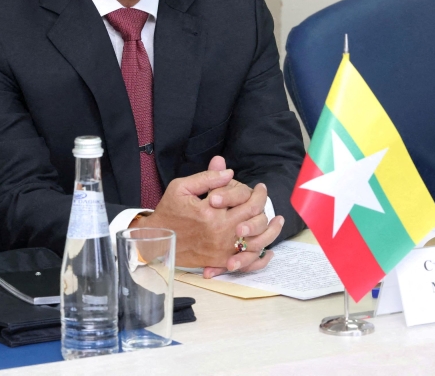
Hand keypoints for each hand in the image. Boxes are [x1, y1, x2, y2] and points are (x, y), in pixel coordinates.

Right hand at [138, 159, 281, 268]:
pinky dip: (261, 258)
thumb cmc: (169, 211)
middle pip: (255, 218)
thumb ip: (207, 178)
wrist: (157, 239)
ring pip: (257, 242)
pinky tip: (269, 250)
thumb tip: (228, 172)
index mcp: (212, 212)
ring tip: (278, 221)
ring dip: (271, 231)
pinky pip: (246, 262)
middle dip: (264, 205)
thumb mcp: (181, 187)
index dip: (256, 192)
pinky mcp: (220, 261)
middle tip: (265, 198)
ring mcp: (222, 249)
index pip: (245, 200)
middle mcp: (220, 232)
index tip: (259, 187)